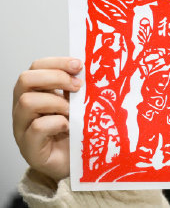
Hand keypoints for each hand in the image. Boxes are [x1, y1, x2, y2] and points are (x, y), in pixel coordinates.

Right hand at [12, 57, 82, 182]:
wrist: (76, 164)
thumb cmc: (77, 132)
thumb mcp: (78, 104)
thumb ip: (77, 88)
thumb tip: (90, 69)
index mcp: (36, 93)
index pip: (36, 67)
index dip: (57, 62)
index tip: (79, 65)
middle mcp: (24, 108)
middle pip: (25, 79)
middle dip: (55, 78)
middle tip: (78, 87)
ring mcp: (23, 128)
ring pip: (27, 101)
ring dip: (56, 102)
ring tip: (72, 111)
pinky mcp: (29, 147)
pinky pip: (36, 127)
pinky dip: (57, 123)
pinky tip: (69, 127)